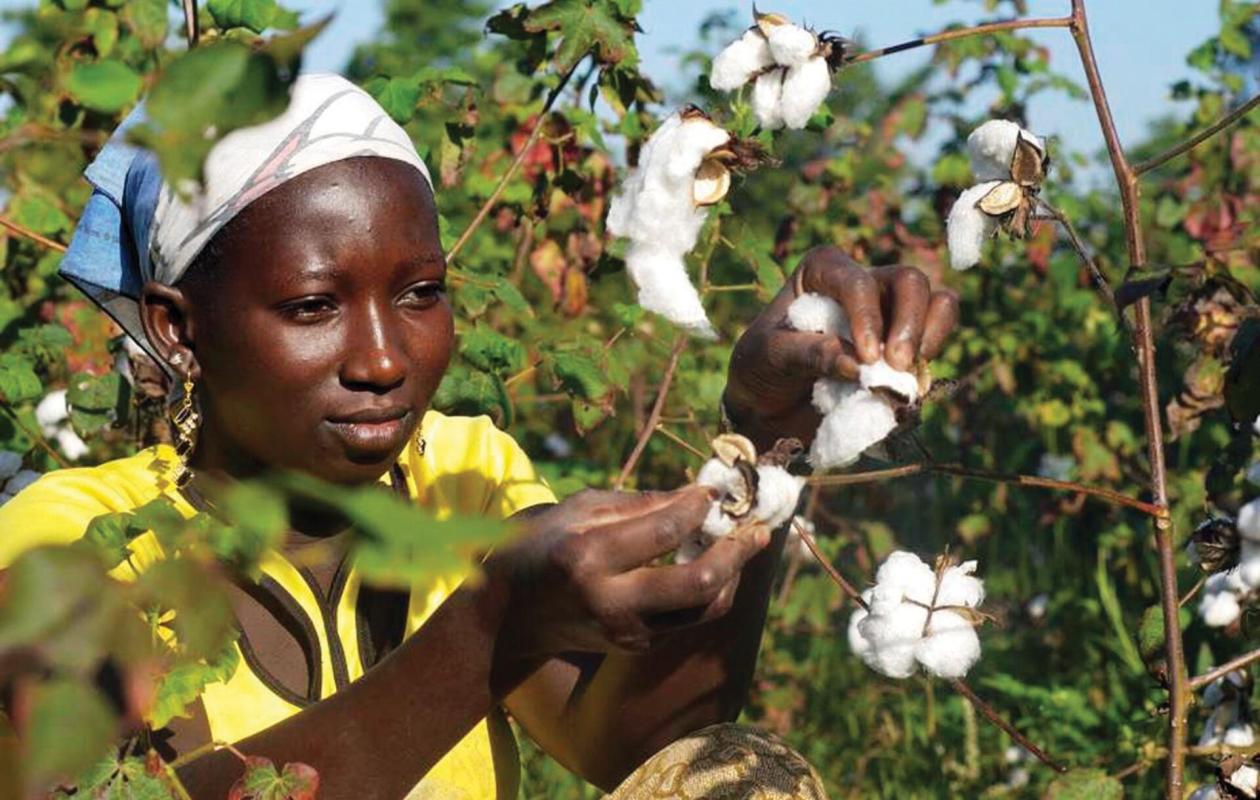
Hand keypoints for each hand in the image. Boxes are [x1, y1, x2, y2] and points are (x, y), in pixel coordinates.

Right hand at [489, 487, 770, 656]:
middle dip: (738, 551)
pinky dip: (710, 589)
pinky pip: (688, 618)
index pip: (666, 529)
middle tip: (758, 527)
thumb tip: (699, 496)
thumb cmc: (542, 544)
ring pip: (704, 608)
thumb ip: (640, 503)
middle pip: (699, 582)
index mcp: (588, 556)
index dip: (701, 506)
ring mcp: (625, 631)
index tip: (715, 490)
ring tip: (746, 543)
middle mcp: (610, 600)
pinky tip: (716, 562)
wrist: (506, 615)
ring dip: (734, 574)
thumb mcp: (579, 509)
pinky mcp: (635, 646)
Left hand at [723, 247, 958, 448]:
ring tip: (903, 375)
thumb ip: (809, 354)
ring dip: (929, 337)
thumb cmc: (761, 369)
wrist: (771, 407)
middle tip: (897, 366)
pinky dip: (930, 363)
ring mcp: (889, 312)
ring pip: (937, 302)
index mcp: (823, 270)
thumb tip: (857, 364)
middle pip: (909, 281)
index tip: (867, 358)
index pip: (857, 283)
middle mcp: (862, 282)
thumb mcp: (769, 357)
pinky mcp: (905, 345)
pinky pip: (937, 338)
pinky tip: (907, 388)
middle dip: (910, 323)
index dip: (869, 317)